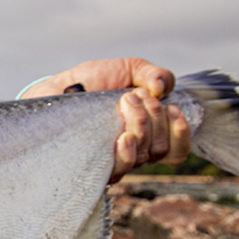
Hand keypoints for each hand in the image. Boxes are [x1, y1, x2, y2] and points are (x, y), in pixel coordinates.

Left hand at [21, 57, 191, 181]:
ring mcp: (112, 159)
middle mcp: (131, 151)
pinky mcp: (92, 166)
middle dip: (155, 116)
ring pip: (144, 156)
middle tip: (133, 95)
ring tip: (124, 102)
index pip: (175, 151)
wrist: (56, 90)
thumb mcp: (126, 69)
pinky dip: (128, 150)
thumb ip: (151, 74)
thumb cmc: (90, 81)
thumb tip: (163, 86)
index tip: (173, 109)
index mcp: (145, 133)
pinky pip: (121, 169)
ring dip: (141, 124)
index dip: (182, 134)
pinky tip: (123, 136)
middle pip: (161, 149)